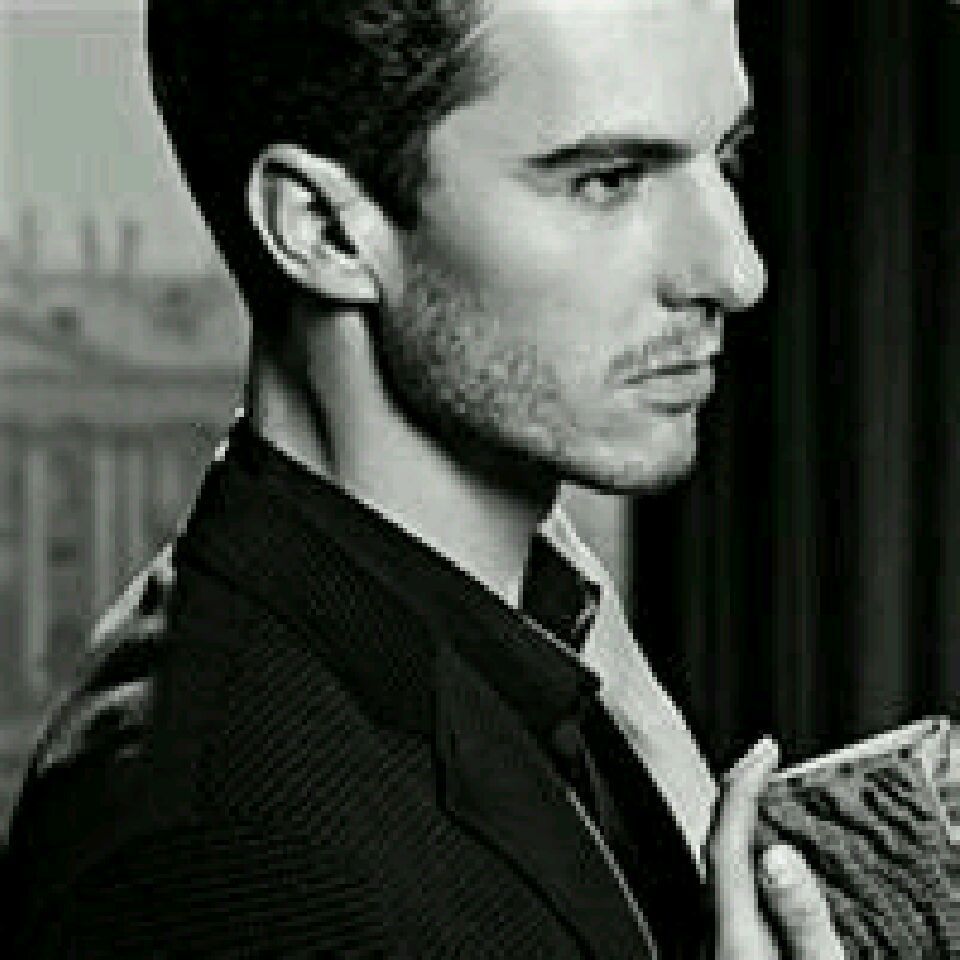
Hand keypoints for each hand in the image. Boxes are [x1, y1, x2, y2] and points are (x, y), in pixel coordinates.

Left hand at [705, 737, 844, 958]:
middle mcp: (716, 927)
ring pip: (720, 861)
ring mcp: (719, 937)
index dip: (742, 784)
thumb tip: (779, 856)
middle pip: (716, 841)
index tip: (764, 748)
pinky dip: (743, 849)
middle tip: (762, 757)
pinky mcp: (730, 947)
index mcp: (732, 926)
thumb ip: (799, 915)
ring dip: (739, 819)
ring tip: (762, 793)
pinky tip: (761, 855)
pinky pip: (730, 882)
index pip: (726, 835)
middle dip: (737, 791)